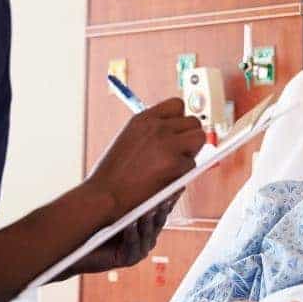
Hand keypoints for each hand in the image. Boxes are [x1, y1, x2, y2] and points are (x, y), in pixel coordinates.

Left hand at [56, 194, 179, 277]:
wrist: (78, 244)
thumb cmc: (97, 221)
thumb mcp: (118, 204)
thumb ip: (133, 194)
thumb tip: (145, 167)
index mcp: (147, 223)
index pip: (162, 208)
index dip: (169, 197)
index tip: (177, 185)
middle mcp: (147, 237)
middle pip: (159, 221)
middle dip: (162, 208)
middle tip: (166, 195)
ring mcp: (140, 249)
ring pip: (148, 234)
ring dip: (148, 221)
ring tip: (149, 208)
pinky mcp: (129, 259)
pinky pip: (133, 245)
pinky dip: (132, 234)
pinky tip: (130, 224)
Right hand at [87, 98, 203, 220]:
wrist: (104, 196)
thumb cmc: (112, 175)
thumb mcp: (130, 140)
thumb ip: (153, 134)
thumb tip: (178, 135)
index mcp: (143, 119)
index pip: (177, 105)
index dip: (180, 119)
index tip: (180, 131)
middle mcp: (156, 126)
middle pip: (193, 121)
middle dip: (190, 137)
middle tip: (179, 152)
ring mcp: (167, 143)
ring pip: (199, 139)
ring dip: (191, 152)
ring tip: (174, 165)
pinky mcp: (174, 163)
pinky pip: (192, 164)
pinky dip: (184, 174)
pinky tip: (166, 179)